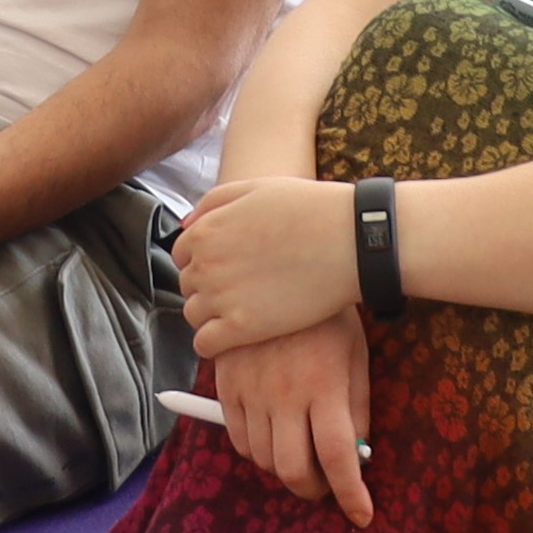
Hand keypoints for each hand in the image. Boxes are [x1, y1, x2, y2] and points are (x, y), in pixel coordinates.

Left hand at [172, 172, 367, 353]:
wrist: (350, 241)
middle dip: (208, 287)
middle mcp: (205, 265)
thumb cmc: (309, 210)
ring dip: (211, 315)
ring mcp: (221, 298)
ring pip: (194, 316)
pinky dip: (214, 344)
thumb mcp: (255, 188)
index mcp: (205, 231)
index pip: (182, 255)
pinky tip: (237, 337)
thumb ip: (213, 203)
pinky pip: (206, 345)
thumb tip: (184, 225)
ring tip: (244, 310)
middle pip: (188, 285)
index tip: (229, 266)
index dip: (205, 260)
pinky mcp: (241, 328)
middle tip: (242, 288)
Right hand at [203, 314, 374, 523]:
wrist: (275, 273)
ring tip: (301, 452)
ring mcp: (251, 391)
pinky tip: (274, 436)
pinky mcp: (227, 387)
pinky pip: (239, 440)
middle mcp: (284, 394)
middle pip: (293, 470)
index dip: (351, 495)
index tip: (361, 514)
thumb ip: (356, 408)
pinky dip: (258, 451)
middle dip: (313, 490)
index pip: (337, 457)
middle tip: (325, 485)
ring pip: (264, 460)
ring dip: (286, 469)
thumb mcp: (356, 357)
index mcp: (324, 385)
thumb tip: (358, 457)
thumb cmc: (327, 318)